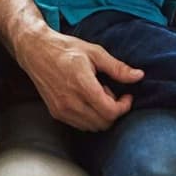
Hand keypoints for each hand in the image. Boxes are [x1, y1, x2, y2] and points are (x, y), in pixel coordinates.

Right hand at [19, 23, 140, 132]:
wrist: (36, 51)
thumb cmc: (65, 49)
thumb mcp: (95, 52)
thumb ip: (117, 68)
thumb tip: (139, 76)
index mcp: (82, 84)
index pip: (109, 111)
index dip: (124, 107)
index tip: (127, 96)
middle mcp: (70, 101)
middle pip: (103, 122)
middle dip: (115, 111)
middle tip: (113, 93)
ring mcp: (61, 109)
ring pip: (92, 127)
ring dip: (102, 115)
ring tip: (99, 95)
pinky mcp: (56, 113)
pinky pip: (80, 125)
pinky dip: (90, 118)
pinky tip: (88, 100)